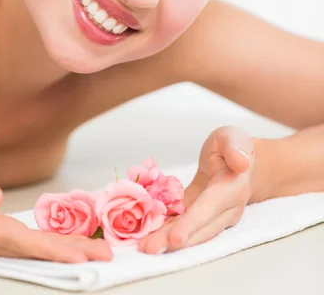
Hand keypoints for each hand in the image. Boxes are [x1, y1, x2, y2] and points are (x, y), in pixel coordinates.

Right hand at [0, 151, 112, 262]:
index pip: (22, 241)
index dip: (53, 248)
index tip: (81, 254)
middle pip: (32, 251)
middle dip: (69, 254)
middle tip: (103, 255)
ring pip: (30, 251)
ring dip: (61, 252)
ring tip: (92, 251)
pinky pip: (23, 246)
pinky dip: (46, 246)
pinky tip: (63, 244)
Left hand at [137, 126, 254, 253]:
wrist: (237, 160)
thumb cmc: (232, 145)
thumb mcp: (232, 137)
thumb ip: (235, 147)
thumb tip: (241, 161)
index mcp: (232, 188)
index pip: (210, 208)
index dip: (192, 223)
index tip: (175, 238)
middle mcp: (226, 209)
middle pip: (199, 228)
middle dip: (173, 240)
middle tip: (147, 248)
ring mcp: (215, 216)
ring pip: (191, 232)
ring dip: (167, 241)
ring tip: (144, 246)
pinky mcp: (201, 216)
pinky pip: (184, 225)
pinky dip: (166, 232)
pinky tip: (148, 236)